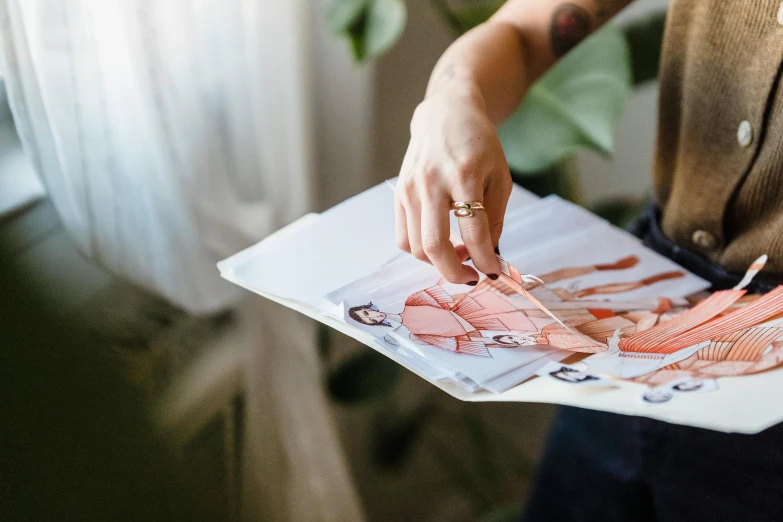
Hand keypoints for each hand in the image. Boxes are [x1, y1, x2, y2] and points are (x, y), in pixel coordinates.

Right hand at [396, 85, 512, 283]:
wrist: (445, 115)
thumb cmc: (479, 145)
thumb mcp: (499, 177)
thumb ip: (495, 218)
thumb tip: (489, 257)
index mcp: (464, 176)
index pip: (473, 233)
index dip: (485, 261)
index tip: (493, 274)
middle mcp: (432, 183)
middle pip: (435, 246)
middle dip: (454, 273)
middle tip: (471, 277)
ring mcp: (410, 189)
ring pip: (416, 247)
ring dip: (438, 263)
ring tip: (458, 256)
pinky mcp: (398, 194)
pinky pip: (403, 238)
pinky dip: (421, 251)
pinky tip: (440, 244)